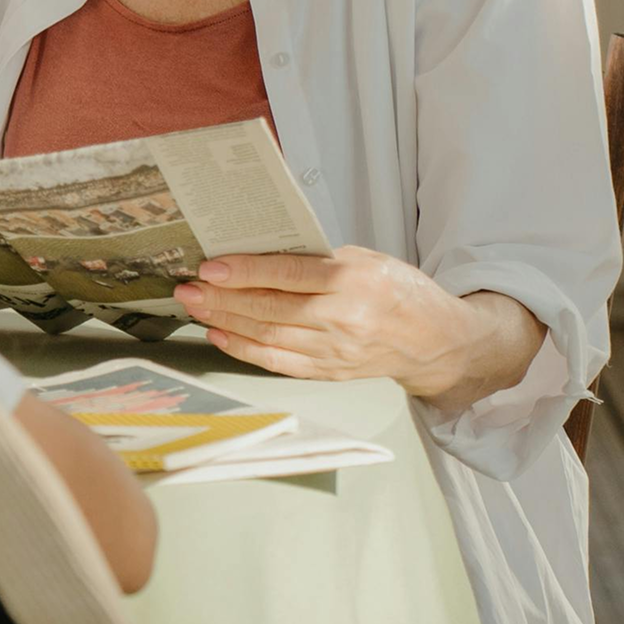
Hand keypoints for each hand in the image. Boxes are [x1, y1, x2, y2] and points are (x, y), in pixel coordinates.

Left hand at [173, 248, 545, 413]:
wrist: (436, 340)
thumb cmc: (397, 288)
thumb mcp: (363, 257)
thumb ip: (316, 257)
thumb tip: (257, 251)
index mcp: (354, 279)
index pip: (289, 275)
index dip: (246, 272)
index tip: (210, 266)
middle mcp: (344, 318)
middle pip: (271, 310)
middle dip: (223, 299)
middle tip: (187, 287)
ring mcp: (337, 350)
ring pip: (270, 337)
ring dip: (226, 323)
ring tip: (195, 308)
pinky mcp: (331, 372)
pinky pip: (280, 363)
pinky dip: (246, 351)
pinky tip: (221, 336)